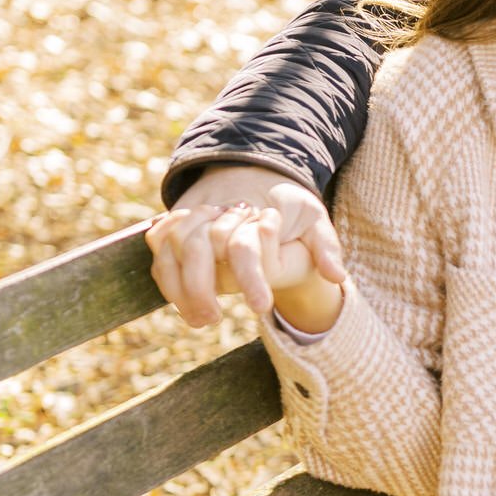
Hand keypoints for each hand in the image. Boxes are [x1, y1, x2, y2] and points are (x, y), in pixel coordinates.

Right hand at [146, 165, 345, 325]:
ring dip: (179, 286)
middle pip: (197, 247)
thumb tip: (336, 276)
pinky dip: (164, 273)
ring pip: (171, 246)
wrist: (257, 175)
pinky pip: (159, 246)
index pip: (245, 246)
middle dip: (201, 287)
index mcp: (254, 212)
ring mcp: (193, 214)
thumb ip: (324, 245)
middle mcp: (218, 211)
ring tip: (198, 320)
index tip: (261, 307)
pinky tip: (179, 300)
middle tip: (213, 320)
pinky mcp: (176, 221)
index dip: (251, 278)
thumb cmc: (288, 207)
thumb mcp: (313, 219)